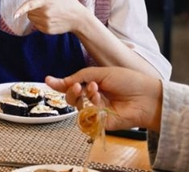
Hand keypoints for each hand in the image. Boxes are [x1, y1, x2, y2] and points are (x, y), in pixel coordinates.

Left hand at [13, 0, 88, 33]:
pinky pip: (36, 26)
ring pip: (31, 18)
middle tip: (44, 6)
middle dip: (33, 8)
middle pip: (29, 11)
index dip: (21, 9)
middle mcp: (45, 13)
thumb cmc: (70, 2)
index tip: (15, 14)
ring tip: (47, 12)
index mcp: (47, 1)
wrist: (79, 19)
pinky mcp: (47, 30)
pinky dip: (39, 22)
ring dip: (35, 15)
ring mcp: (46, 22)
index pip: (31, 5)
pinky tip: (49, 19)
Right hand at [45, 66, 162, 131]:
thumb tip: (60, 81)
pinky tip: (99, 98)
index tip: (47, 80)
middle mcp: (92, 97)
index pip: (71, 85)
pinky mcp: (100, 121)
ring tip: (93, 89)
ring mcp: (96, 110)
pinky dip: (90, 104)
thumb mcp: (101, 72)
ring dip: (82, 96)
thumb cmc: (128, 81)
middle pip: (70, 97)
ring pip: (76, 106)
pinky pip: (87, 115)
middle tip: (76, 86)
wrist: (146, 97)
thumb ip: (80, 76)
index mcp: (93, 84)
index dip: (59, 84)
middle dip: (69, 90)